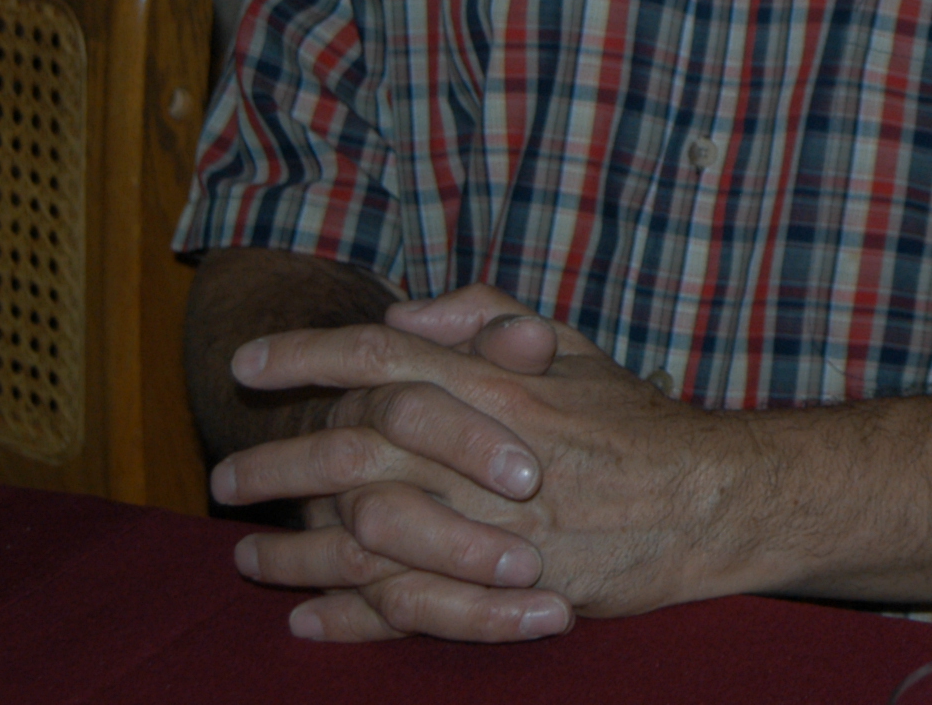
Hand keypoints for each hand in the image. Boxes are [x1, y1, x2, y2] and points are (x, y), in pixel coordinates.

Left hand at [218, 287, 746, 640]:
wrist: (707, 502)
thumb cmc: (638, 425)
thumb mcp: (574, 347)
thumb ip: (490, 318)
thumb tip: (408, 312)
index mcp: (495, 383)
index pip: (379, 355)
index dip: (305, 355)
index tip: (246, 366)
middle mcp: (480, 449)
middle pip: (349, 445)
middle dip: (275, 460)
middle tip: (224, 479)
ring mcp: (487, 523)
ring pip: (360, 535)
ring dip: (292, 549)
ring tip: (247, 556)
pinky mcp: (500, 589)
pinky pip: (402, 607)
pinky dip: (345, 617)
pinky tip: (307, 620)